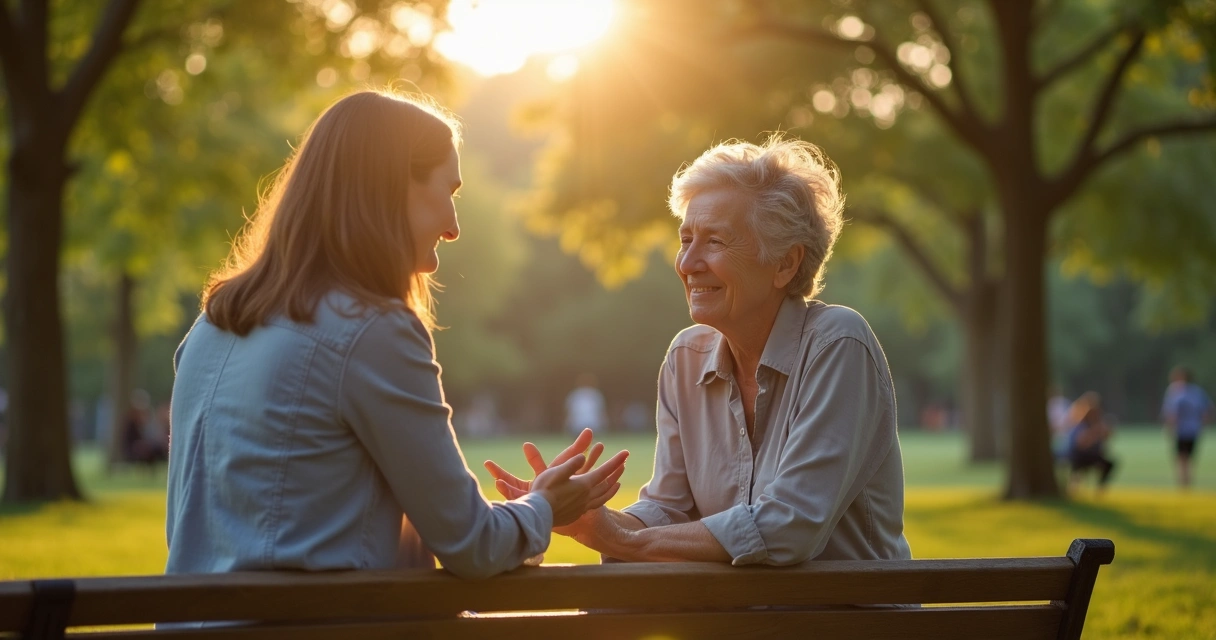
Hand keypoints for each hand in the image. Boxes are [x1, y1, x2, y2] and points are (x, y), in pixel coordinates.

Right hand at [484, 430, 627, 528]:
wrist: (538, 516)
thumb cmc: (543, 491)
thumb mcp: (556, 473)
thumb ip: (571, 464)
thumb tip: (583, 457)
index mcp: (584, 484)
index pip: (605, 471)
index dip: (616, 461)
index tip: (626, 452)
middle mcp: (587, 496)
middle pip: (607, 483)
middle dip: (616, 471)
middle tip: (624, 462)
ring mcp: (583, 506)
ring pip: (604, 496)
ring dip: (612, 486)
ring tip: (618, 481)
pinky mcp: (577, 513)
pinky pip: (596, 504)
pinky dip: (603, 498)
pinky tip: (601, 497)